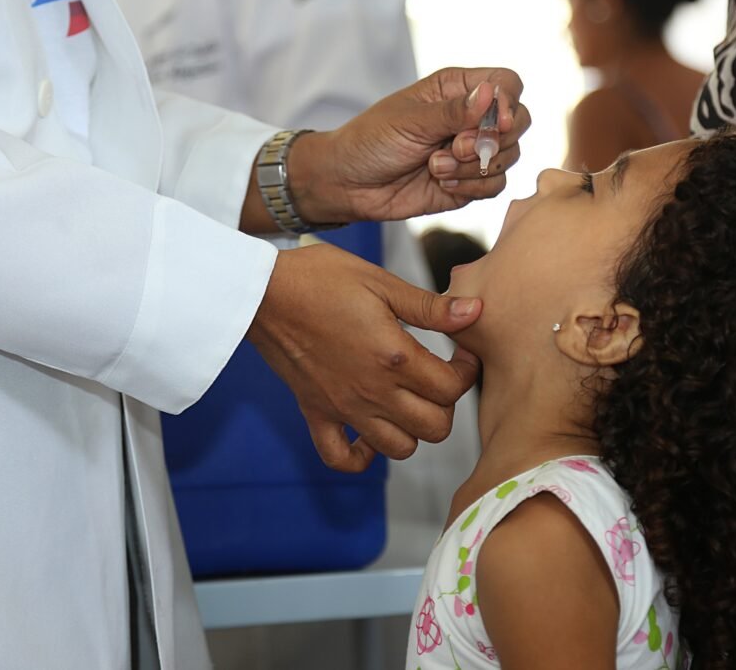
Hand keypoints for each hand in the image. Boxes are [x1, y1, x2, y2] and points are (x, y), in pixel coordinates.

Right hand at [247, 244, 481, 471]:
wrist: (261, 291)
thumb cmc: (321, 278)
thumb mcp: (382, 282)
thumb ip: (431, 306)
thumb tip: (474, 311)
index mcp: (393, 357)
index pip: (452, 388)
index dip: (466, 371)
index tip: (461, 352)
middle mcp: (372, 391)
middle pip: (434, 427)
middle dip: (447, 404)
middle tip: (438, 377)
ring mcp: (344, 407)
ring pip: (399, 448)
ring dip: (413, 429)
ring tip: (409, 399)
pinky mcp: (316, 412)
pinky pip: (341, 458)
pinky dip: (361, 455)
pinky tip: (370, 432)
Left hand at [288, 67, 530, 223]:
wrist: (349, 184)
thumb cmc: (371, 141)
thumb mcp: (411, 120)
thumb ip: (454, 112)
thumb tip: (491, 93)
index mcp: (458, 89)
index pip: (507, 84)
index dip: (509, 103)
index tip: (496, 122)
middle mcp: (471, 118)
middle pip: (519, 121)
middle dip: (493, 139)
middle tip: (458, 146)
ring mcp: (473, 152)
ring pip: (509, 156)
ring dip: (475, 166)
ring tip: (436, 166)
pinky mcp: (470, 182)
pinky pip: (495, 185)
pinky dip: (473, 186)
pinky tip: (443, 182)